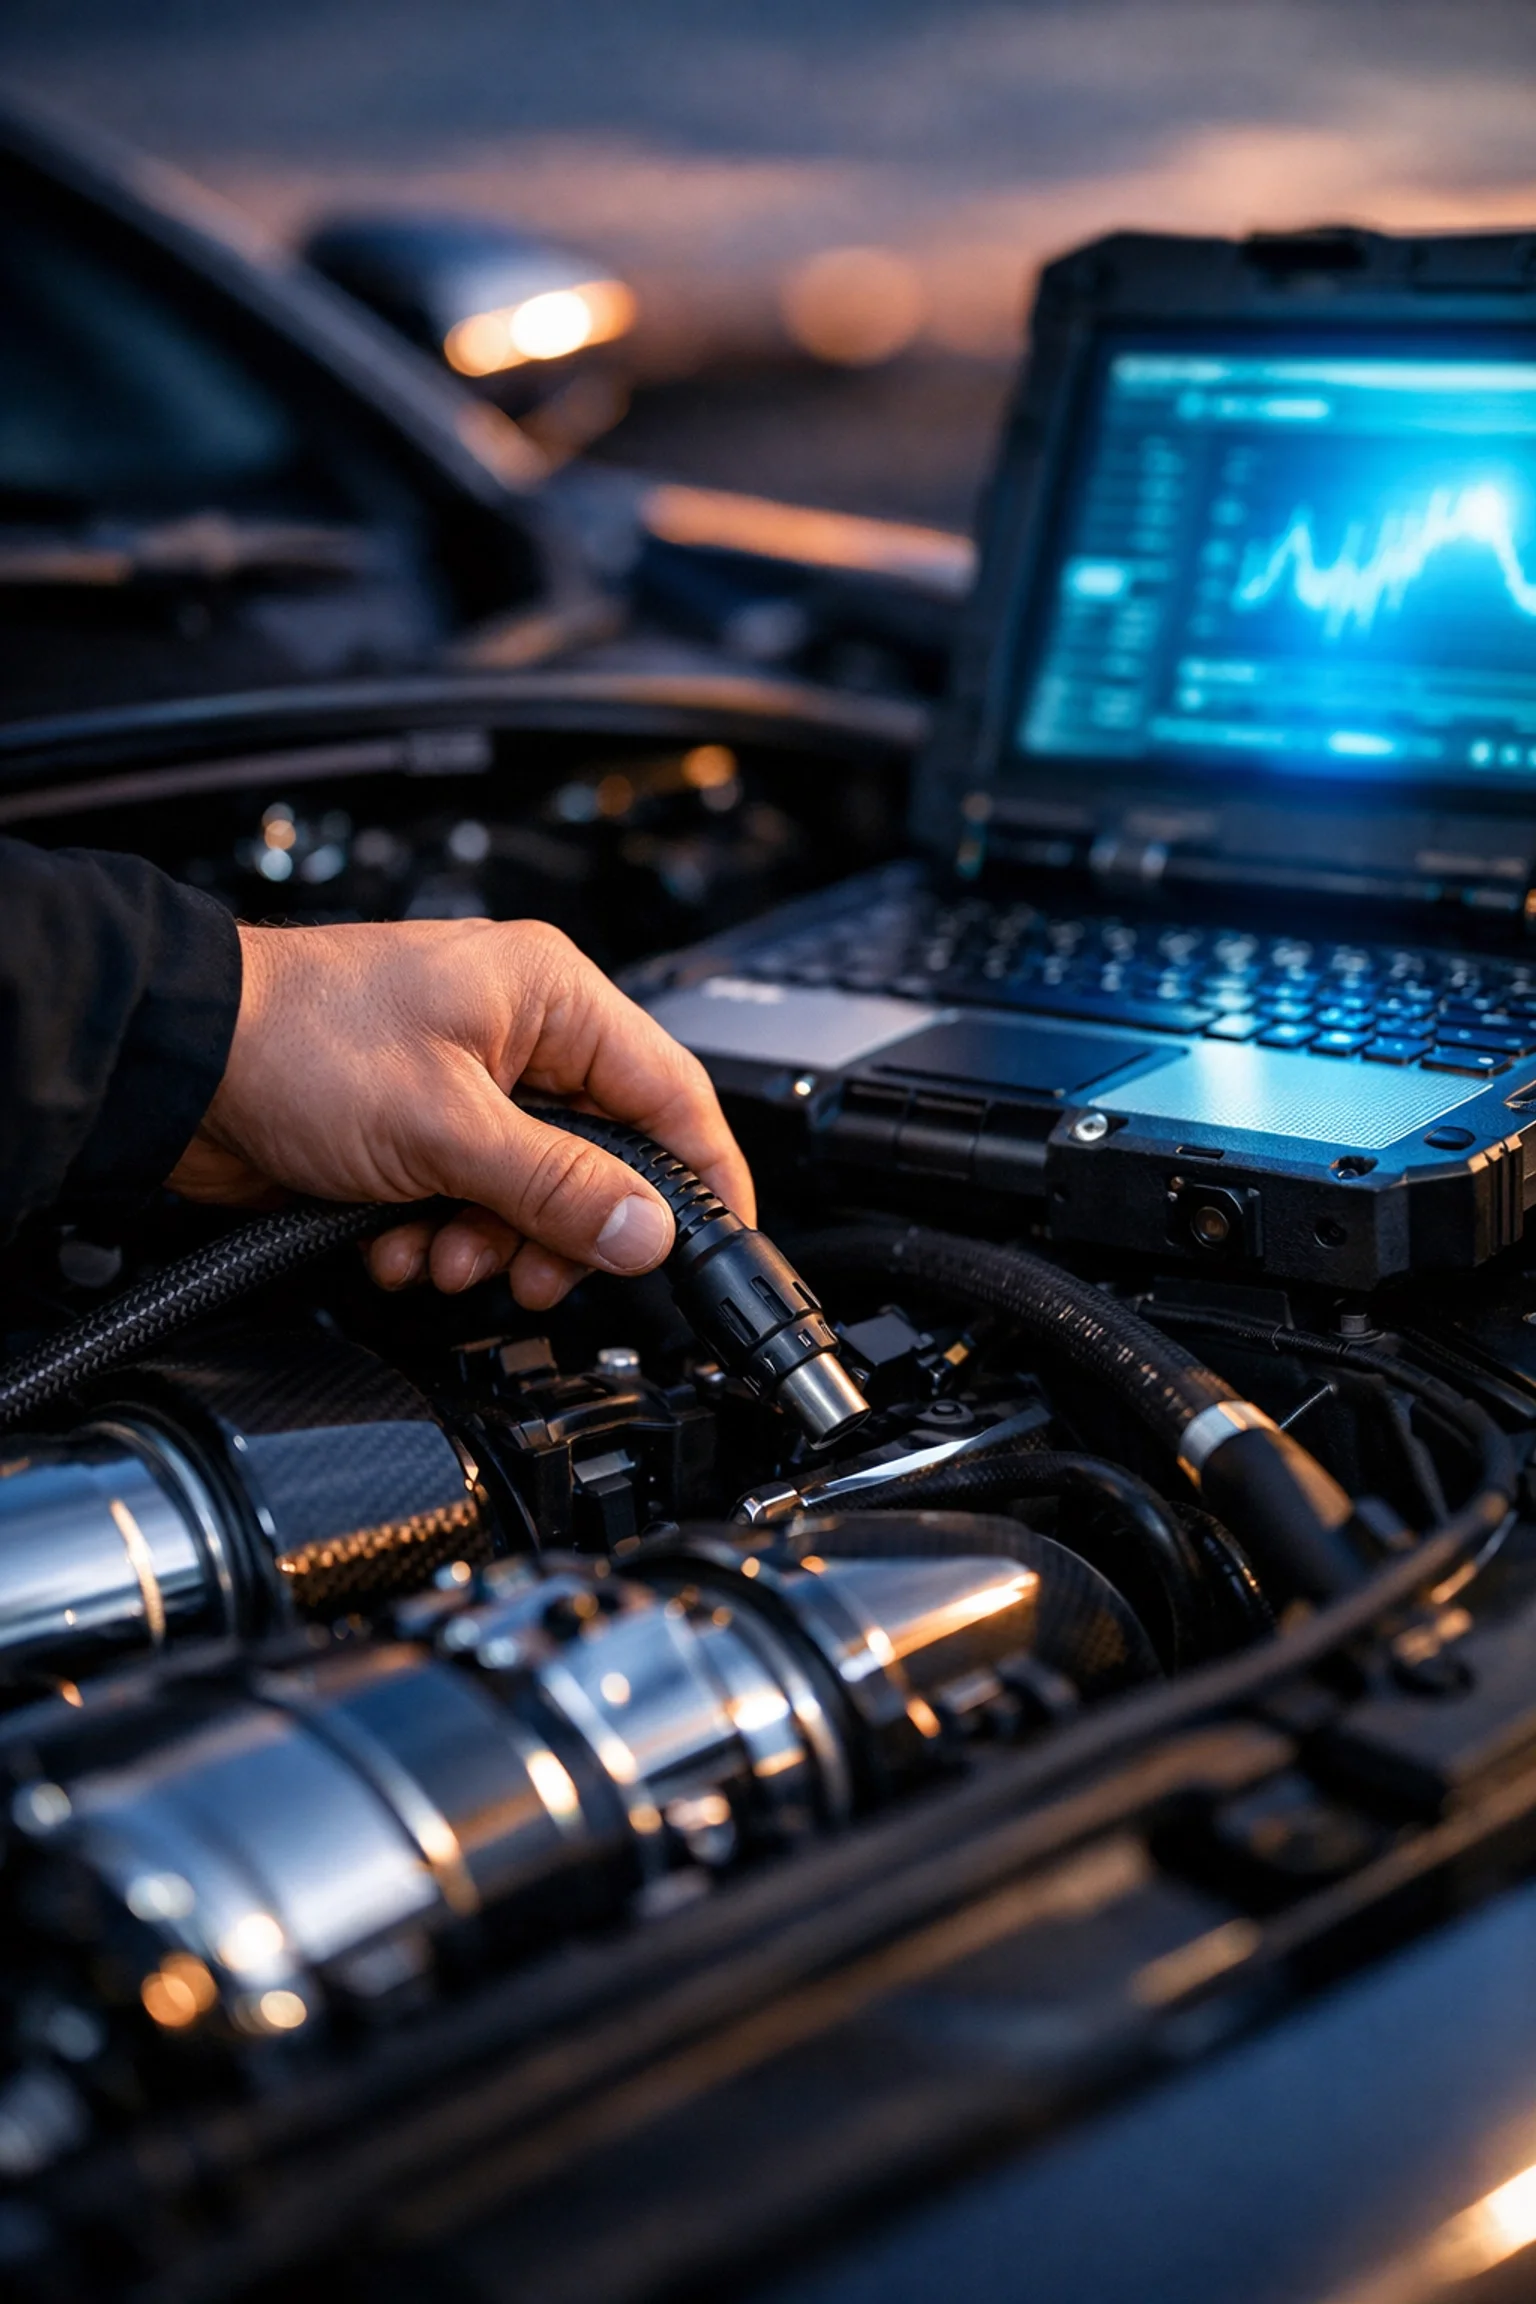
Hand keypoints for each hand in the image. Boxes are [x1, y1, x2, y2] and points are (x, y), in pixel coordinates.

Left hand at [167, 917, 754, 1308]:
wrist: (176, 1066)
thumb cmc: (294, 1042)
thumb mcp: (447, 1128)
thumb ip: (558, 1186)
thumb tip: (646, 1230)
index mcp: (550, 995)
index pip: (671, 1091)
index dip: (702, 1175)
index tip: (713, 1242)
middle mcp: (520, 1033)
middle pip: (602, 1158)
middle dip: (561, 1230)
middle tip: (531, 1273)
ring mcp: (469, 1082)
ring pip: (533, 1192)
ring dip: (492, 1242)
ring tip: (442, 1253)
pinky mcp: (420, 1129)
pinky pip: (472, 1201)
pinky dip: (443, 1235)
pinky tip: (398, 1242)